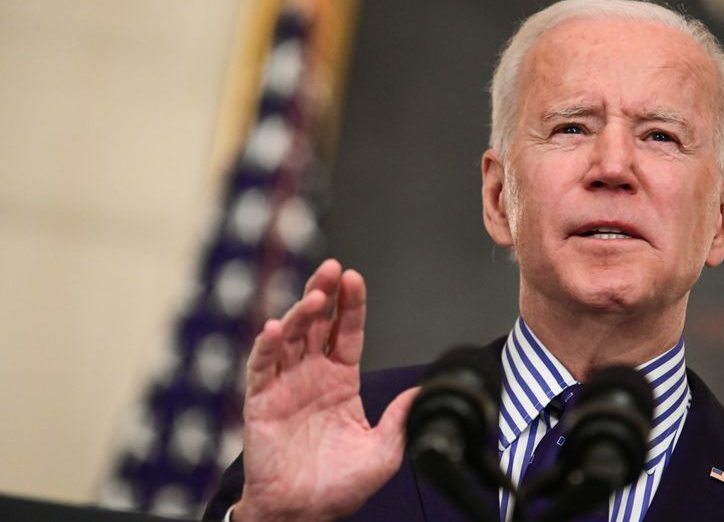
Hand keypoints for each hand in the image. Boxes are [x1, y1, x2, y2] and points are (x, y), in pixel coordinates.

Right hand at [234, 259, 417, 521]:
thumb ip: (399, 419)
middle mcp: (311, 375)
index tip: (355, 279)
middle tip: (332, 269)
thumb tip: (422, 392)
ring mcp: (284, 385)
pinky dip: (266, 346)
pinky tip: (275, 329)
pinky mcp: (260, 400)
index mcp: (340, 380)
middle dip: (323, 293)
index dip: (350, 306)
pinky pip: (261, 367)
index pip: (346, 332)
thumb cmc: (338, 486)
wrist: (302, 512)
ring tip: (315, 298)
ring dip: (299, 313)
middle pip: (316, 323)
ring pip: (289, 337)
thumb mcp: (382, 452)